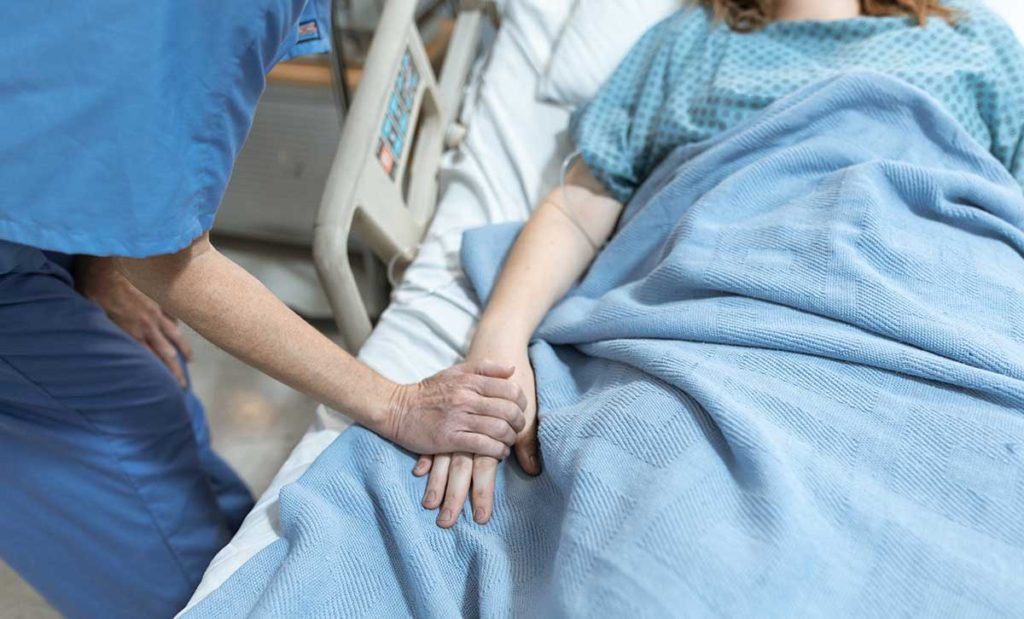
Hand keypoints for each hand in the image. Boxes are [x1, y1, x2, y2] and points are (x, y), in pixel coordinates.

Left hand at [76, 257, 192, 385]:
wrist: (110, 262)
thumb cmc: (94, 287)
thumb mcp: (92, 314)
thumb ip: (106, 332)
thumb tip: (109, 349)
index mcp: (133, 332)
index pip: (153, 360)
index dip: (165, 375)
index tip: (174, 388)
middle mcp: (148, 325)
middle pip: (167, 352)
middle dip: (176, 371)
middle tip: (183, 386)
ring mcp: (155, 310)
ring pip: (174, 334)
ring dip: (182, 349)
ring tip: (189, 359)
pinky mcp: (156, 298)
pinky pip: (171, 314)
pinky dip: (176, 323)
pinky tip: (178, 328)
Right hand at [414, 354, 539, 527]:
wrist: (397, 409)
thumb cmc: (428, 392)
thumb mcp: (455, 372)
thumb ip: (484, 368)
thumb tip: (512, 369)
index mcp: (469, 382)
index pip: (510, 390)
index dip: (522, 402)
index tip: (520, 410)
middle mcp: (466, 399)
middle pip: (508, 411)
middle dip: (519, 422)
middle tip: (517, 428)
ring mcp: (458, 419)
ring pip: (499, 429)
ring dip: (510, 438)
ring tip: (508, 441)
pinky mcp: (450, 439)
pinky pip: (484, 446)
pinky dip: (497, 451)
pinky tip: (498, 452)